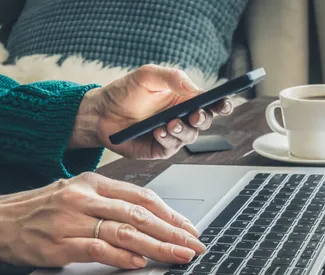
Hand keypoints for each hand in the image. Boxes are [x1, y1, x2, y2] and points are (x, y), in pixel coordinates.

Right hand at [0, 172, 204, 268]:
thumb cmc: (36, 211)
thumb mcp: (74, 195)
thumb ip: (107, 205)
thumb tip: (147, 222)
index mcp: (92, 183)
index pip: (142, 196)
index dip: (171, 214)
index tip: (190, 228)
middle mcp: (84, 197)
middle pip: (140, 213)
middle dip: (173, 232)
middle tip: (196, 245)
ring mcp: (71, 219)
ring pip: (125, 230)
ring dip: (158, 246)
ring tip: (179, 256)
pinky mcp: (58, 242)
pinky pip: (98, 248)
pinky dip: (123, 256)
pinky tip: (141, 262)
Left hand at [71, 64, 233, 158]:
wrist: (100, 113)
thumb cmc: (124, 92)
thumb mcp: (148, 76)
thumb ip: (172, 77)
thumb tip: (195, 88)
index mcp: (184, 99)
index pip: (210, 103)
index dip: (222, 104)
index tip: (225, 103)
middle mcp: (181, 118)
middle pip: (205, 122)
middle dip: (203, 119)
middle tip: (195, 115)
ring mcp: (171, 135)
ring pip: (190, 137)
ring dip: (183, 130)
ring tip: (170, 124)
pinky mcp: (159, 149)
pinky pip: (171, 148)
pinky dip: (167, 140)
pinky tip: (159, 132)